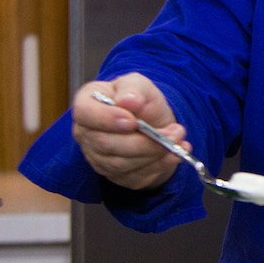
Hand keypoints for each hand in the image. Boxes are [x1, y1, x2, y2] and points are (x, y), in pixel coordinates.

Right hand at [71, 74, 187, 191]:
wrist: (154, 121)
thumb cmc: (140, 100)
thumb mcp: (139, 85)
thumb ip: (133, 89)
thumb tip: (128, 101)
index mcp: (87, 104)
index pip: (85, 113)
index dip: (107, 119)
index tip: (133, 121)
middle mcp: (86, 134)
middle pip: (106, 144)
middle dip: (144, 141)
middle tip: (174, 131)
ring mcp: (98, 158)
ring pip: (122, 164)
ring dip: (154, 153)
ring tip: (178, 139)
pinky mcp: (116, 175)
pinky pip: (135, 177)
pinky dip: (159, 166)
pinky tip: (174, 154)